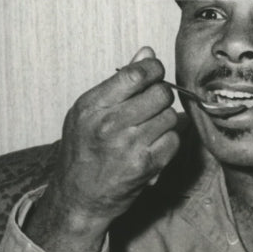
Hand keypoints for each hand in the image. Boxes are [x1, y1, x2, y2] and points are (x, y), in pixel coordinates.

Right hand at [25, 46, 179, 251]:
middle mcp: (110, 124)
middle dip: (161, 97)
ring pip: (171, 117)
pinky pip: (174, 141)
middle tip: (153, 106)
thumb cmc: (82, 152)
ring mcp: (129, 147)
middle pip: (160, 94)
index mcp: (92, 106)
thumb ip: (118, 83)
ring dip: (166, 121)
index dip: (153, 69)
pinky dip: (169, 142)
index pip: (136, 74)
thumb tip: (146, 53)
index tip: (155, 74)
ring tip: (150, 130)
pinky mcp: (145, 167)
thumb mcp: (88, 112)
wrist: (79, 198)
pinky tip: (154, 146)